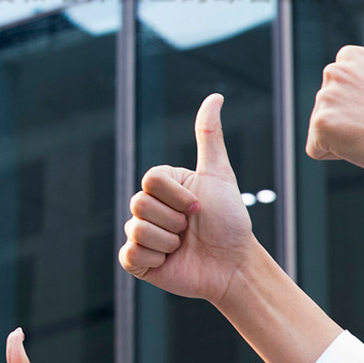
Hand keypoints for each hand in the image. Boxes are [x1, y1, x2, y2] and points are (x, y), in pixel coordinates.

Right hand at [119, 93, 262, 304]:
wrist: (233, 266)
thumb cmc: (230, 221)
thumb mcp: (218, 175)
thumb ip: (209, 137)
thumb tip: (215, 96)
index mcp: (162, 187)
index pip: (150, 180)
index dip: (178, 196)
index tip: (199, 207)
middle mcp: (148, 208)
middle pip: (138, 203)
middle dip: (173, 219)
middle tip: (190, 229)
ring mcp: (141, 235)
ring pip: (136, 230)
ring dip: (168, 241)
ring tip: (183, 246)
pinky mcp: (137, 261)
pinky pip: (130, 254)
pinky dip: (154, 259)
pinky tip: (170, 261)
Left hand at [306, 0, 363, 179]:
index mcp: (349, 56)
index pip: (342, 92)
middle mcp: (332, 72)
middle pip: (330, 109)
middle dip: (353, 120)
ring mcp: (325, 98)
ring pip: (325, 128)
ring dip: (346, 137)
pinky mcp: (321, 125)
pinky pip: (317, 148)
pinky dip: (336, 153)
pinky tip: (362, 146)